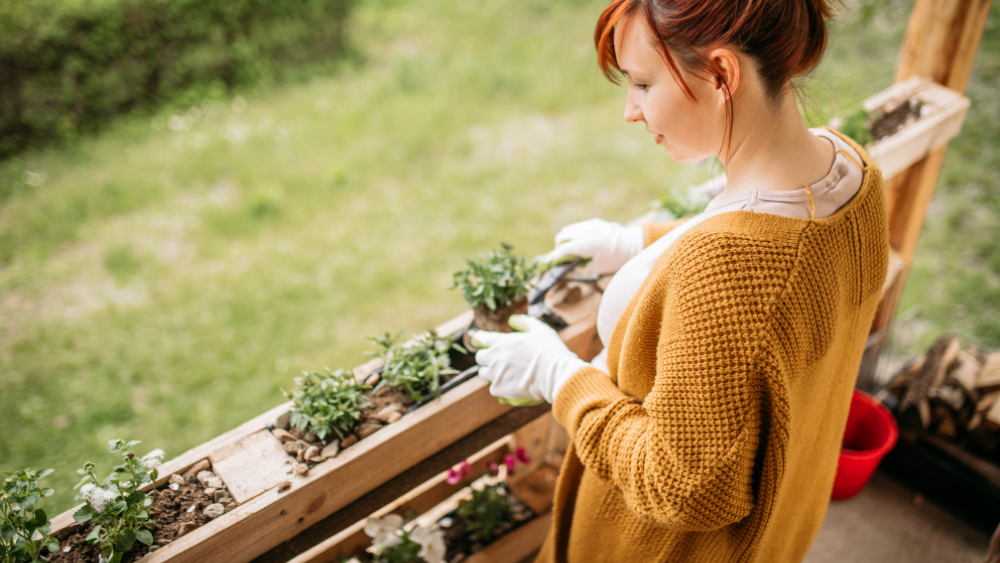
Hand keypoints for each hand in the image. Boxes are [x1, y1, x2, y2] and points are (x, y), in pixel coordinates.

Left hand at [472, 315, 588, 403]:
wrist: (555, 375)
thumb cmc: (549, 351)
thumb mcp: (541, 330)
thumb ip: (528, 323)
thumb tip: (520, 318)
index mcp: (503, 342)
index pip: (482, 338)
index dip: (481, 339)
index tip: (481, 340)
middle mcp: (495, 357)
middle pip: (480, 357)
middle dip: (486, 357)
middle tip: (497, 359)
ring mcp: (496, 374)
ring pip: (483, 373)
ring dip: (491, 372)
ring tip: (503, 373)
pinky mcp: (499, 388)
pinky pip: (492, 388)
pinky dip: (499, 386)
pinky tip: (509, 384)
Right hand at [534, 218, 643, 276]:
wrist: (634, 244)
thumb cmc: (617, 259)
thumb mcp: (599, 268)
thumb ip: (582, 269)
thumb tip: (569, 270)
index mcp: (589, 243)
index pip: (565, 248)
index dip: (554, 256)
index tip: (547, 262)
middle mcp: (588, 231)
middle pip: (563, 236)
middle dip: (559, 247)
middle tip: (562, 258)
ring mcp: (591, 224)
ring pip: (569, 229)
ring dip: (566, 240)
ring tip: (572, 251)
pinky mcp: (595, 222)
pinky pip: (578, 227)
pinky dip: (574, 235)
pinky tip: (581, 244)